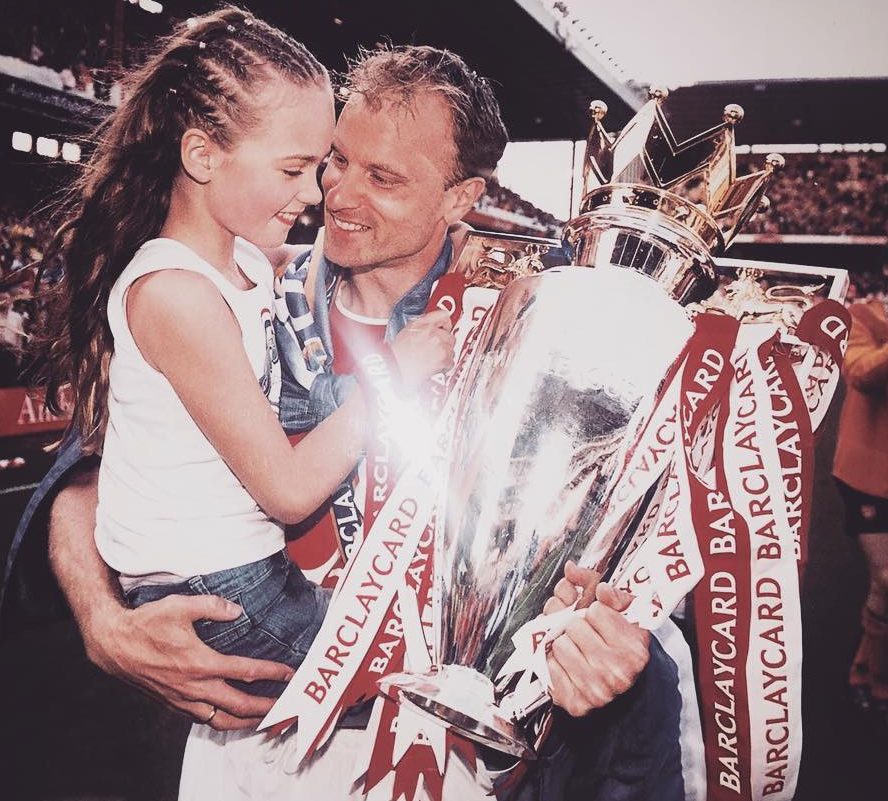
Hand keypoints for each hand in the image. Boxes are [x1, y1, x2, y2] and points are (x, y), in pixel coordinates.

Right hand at [83, 594, 294, 730]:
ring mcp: (182, 699)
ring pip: (220, 720)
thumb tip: (237, 610)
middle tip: (287, 706)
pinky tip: (229, 716)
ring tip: (264, 720)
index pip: (245, 672)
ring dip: (245, 722)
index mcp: (201, 663)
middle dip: (266, 708)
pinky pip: (202, 719)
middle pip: (239, 705)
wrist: (112, 643)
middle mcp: (194, 687)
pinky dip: (221, 721)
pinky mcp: (172, 703)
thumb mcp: (180, 605)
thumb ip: (213, 606)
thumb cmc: (146, 623)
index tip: (289, 674)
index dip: (271, 673)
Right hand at [391, 309, 454, 388]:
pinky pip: (451, 361)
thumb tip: (431, 328)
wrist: (395, 370)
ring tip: (432, 361)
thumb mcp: (405, 334)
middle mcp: (430, 331)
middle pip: (449, 335)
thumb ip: (420, 328)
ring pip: (451, 349)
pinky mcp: (443, 356)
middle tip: (436, 352)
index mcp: (420, 323)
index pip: (443, 315)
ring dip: (444, 356)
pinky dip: (444, 366)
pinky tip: (434, 368)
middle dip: (444, 345)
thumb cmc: (395, 357)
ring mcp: (438, 343)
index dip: (445, 324)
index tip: (446, 329)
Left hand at [545, 565, 649, 716]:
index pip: (596, 610)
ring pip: (559, 645)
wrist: (619, 685)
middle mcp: (618, 671)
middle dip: (576, 624)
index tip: (599, 618)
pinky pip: (549, 667)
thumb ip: (602, 589)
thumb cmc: (618, 644)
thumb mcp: (623, 614)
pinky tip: (567, 664)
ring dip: (563, 642)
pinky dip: (554, 661)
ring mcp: (596, 690)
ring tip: (576, 647)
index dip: (595, 611)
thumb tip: (571, 570)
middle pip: (574, 626)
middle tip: (583, 632)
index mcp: (634, 647)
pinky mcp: (574, 702)